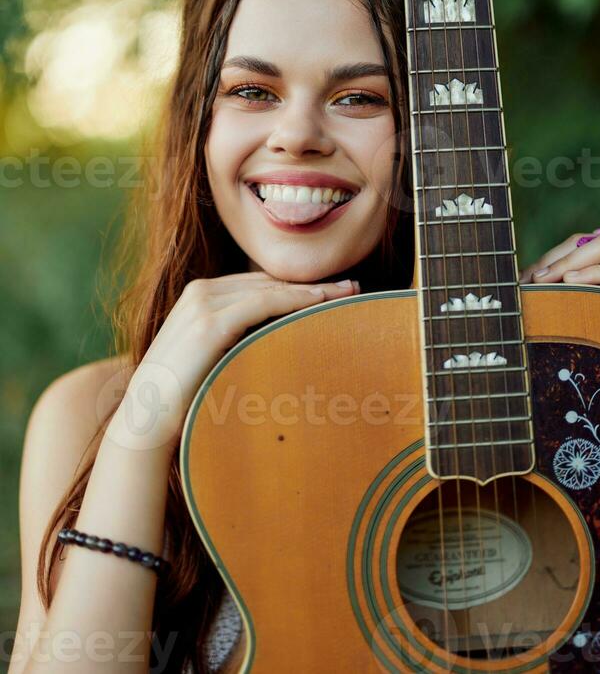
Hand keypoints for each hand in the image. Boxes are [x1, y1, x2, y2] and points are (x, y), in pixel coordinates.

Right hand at [108, 272, 359, 454]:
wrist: (146, 420)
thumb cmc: (183, 395)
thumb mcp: (213, 356)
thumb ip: (237, 340)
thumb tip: (277, 341)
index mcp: (201, 295)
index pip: (260, 283)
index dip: (297, 285)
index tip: (334, 290)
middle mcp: (201, 292)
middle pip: (269, 281)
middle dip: (312, 284)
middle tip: (351, 287)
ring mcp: (202, 304)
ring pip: (270, 289)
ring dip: (311, 290)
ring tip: (346, 293)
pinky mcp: (209, 322)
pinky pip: (262, 304)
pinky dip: (294, 301)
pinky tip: (319, 303)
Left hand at [519, 229, 599, 297]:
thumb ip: (590, 295)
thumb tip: (536, 292)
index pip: (587, 243)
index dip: (555, 257)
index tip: (525, 279)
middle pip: (593, 241)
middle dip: (557, 257)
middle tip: (528, 281)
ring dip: (570, 261)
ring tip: (543, 280)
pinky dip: (596, 274)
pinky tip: (570, 283)